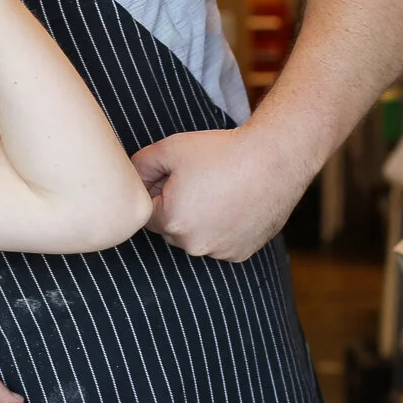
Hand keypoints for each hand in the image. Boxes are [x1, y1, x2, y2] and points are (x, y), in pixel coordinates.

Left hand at [134, 124, 309, 261]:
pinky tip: (233, 205)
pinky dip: (222, 230)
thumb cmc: (221, 152)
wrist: (274, 159)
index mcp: (171, 221)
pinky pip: (220, 244)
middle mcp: (194, 244)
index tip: (176, 176)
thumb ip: (139, 165)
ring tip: (217, 191)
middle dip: (176, 208)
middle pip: (170, 228)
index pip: (147, 213)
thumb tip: (128, 178)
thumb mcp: (170, 148)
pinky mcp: (241, 253)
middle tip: (198, 181)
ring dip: (199, 221)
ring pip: (195, 238)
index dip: (158, 192)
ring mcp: (220, 252)